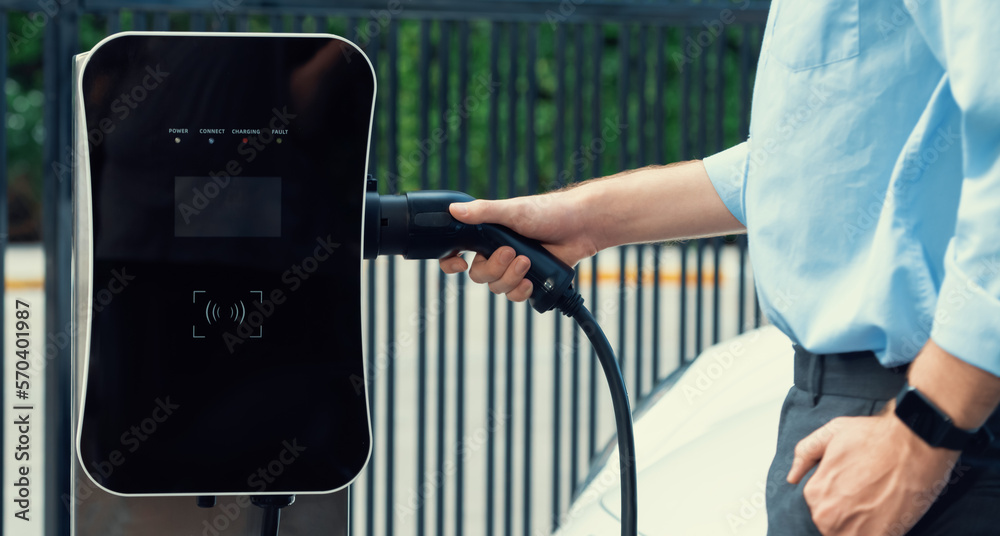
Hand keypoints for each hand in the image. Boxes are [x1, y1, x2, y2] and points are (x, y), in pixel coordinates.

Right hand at [438, 192, 597, 301]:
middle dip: (495, 269)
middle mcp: (498, 253)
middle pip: (479, 275)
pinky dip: (521, 292)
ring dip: (510, 279)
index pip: (458, 252)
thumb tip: (453, 210)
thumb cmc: (548, 211)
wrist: (582, 225)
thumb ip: (484, 212)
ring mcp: (515, 268)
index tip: (460, 264)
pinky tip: (530, 283)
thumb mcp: (513, 210)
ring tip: (527, 263)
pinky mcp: (531, 280)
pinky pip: (516, 296)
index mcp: (488, 235)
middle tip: (513, 253)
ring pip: (498, 288)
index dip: (452, 263)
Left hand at [788, 409, 959, 534]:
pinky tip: (889, 514)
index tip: (856, 488)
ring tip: (881, 504)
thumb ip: (806, 453)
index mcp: (814, 493)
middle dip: (850, 515)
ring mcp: (854, 531)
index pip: (820, 507)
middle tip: (871, 496)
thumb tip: (792, 476)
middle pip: (834, 525)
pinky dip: (879, 530)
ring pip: (850, 534)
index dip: (839, 498)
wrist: (917, 442)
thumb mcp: (831, 433)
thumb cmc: (876, 436)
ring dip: (864, 526)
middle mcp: (827, 516)